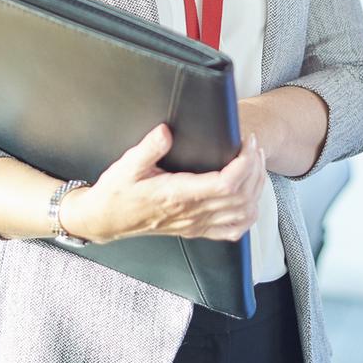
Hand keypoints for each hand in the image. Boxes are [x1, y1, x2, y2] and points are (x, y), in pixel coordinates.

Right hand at [60, 124, 264, 244]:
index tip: (246, 142)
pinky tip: (249, 198)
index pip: (226, 184)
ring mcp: (196, 224)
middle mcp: (191, 213)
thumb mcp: (127, 165)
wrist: (106, 219)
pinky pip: (233, 230)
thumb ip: (148, 148)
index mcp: (178, 195)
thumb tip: (165, 131)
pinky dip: (248, 215)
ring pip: (242, 213)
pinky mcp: (196, 230)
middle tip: (254, 146)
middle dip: (255, 168)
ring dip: (256, 188)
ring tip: (255, 165)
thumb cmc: (116, 192)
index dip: (244, 163)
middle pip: (241, 196)